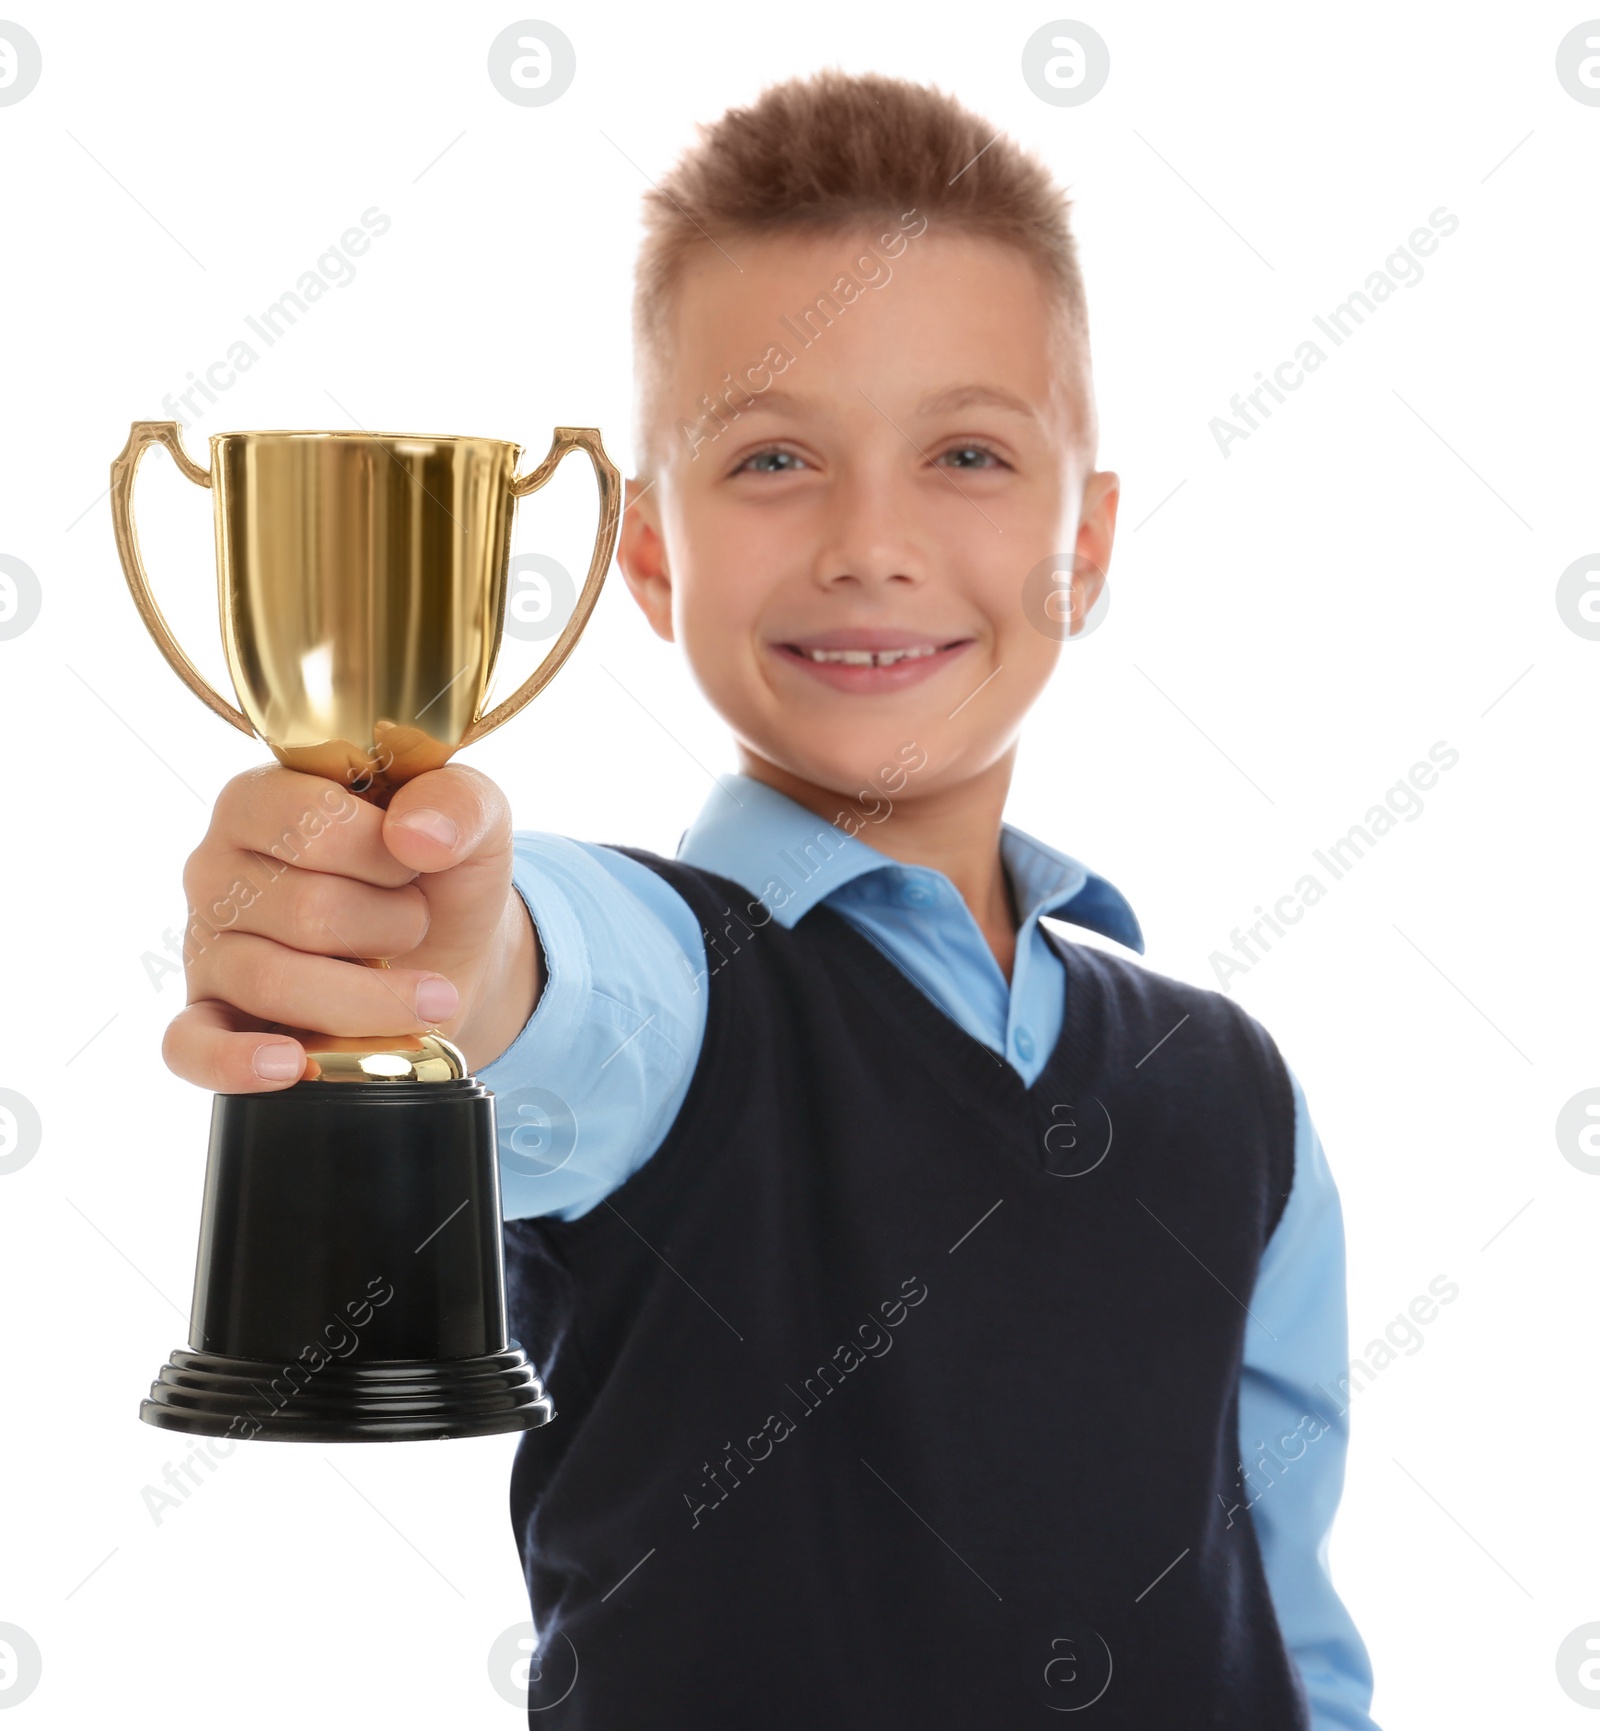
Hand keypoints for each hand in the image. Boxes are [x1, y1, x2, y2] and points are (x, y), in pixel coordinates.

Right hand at [161, 762, 536, 1091]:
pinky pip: (191, 1045)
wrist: (451, 953)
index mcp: (262, 799)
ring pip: (271, 981)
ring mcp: (207, 945)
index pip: (309, 822)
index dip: (383, 854)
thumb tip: (416, 835)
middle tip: (415, 924)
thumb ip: (458, 802)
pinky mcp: (209, 1014)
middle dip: (392, 927)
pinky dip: (236, 1061)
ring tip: (423, 996)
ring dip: (370, 998)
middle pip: (305, 911)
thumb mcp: (473, 819)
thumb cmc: (439, 872)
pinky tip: (288, 1065)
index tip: (413, 863)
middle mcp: (216, 868)